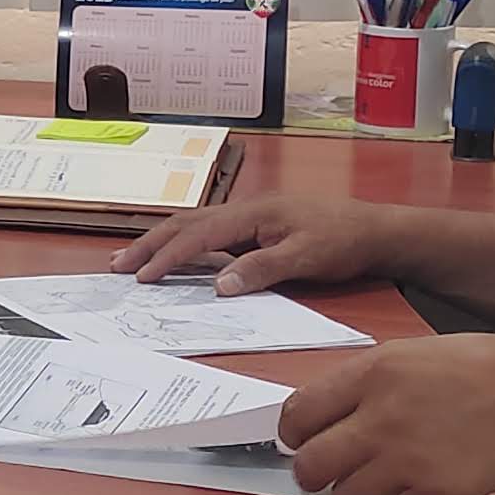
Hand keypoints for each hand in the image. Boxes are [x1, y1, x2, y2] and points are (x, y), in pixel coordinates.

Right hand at [111, 194, 402, 295]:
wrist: (377, 230)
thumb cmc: (345, 240)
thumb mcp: (306, 257)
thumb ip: (262, 270)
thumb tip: (218, 285)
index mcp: (254, 212)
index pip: (200, 235)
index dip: (168, 256)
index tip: (142, 276)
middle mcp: (247, 210)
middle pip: (187, 223)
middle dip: (150, 244)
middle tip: (118, 265)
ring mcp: (251, 217)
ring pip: (196, 226)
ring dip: (163, 243)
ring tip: (133, 259)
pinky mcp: (258, 228)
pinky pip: (212, 235)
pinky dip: (186, 246)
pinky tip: (176, 259)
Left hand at [275, 336, 494, 494]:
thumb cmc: (478, 370)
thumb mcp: (411, 354)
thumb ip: (363, 383)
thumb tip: (321, 414)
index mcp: (372, 374)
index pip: (298, 414)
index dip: (293, 433)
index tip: (299, 439)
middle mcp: (381, 418)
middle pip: (311, 465)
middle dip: (311, 472)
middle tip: (324, 470)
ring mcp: (407, 460)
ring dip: (355, 492)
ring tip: (377, 477)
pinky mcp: (434, 492)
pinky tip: (417, 482)